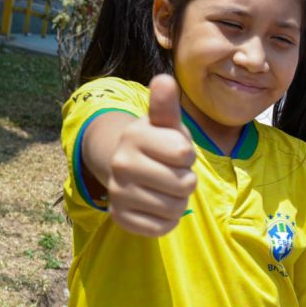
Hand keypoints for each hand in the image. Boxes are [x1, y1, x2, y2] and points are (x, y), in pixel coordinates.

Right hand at [107, 74, 196, 236]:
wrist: (132, 166)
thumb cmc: (160, 142)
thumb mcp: (167, 123)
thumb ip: (166, 105)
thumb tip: (164, 79)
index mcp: (135, 136)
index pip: (183, 153)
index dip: (187, 154)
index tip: (176, 150)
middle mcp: (121, 164)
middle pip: (183, 184)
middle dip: (187, 179)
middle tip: (172, 171)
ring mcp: (118, 192)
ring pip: (175, 208)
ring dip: (179, 201)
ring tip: (166, 187)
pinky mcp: (121, 218)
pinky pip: (162, 227)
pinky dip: (168, 219)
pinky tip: (157, 205)